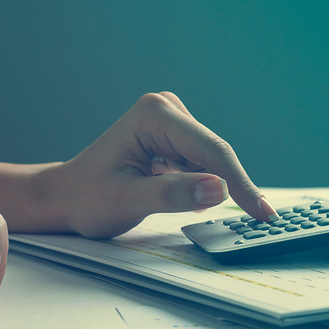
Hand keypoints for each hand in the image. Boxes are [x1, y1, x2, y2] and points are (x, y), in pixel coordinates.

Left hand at [44, 92, 277, 236]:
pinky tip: (203, 202)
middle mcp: (166, 109)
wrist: (66, 196)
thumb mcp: (129, 201)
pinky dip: (209, 185)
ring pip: (213, 159)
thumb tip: (220, 189)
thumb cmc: (88, 198)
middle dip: (237, 186)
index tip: (263, 214)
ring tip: (235, 214)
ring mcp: (171, 121)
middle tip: (263, 220)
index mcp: (154, 114)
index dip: (241, 184)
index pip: (211, 151)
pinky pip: (203, 163)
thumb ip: (173, 194)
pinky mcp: (174, 137)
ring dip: (222, 187)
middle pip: (216, 153)